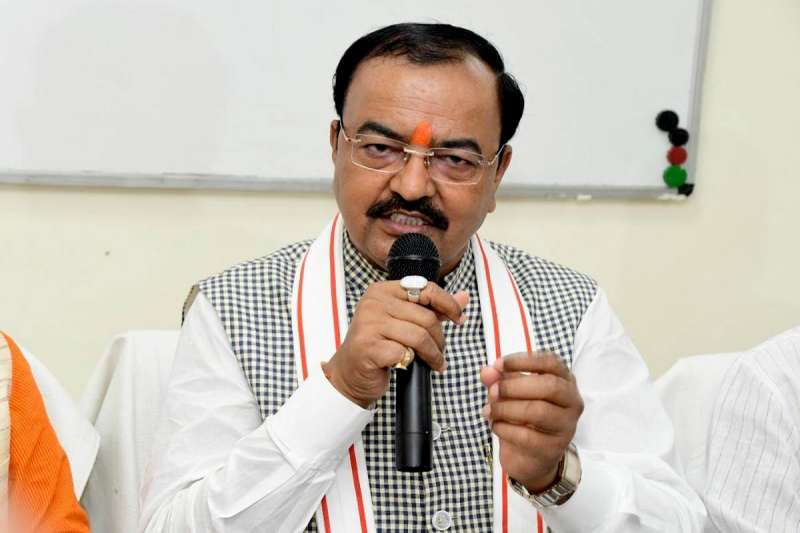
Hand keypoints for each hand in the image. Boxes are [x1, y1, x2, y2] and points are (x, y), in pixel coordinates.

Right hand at [323, 280, 468, 407]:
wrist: (351, 372)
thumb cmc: (378, 345)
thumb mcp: (405, 321)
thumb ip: (433, 308)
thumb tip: (464, 297)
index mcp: (382, 290)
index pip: (425, 288)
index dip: (448, 304)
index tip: (458, 318)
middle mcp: (373, 303)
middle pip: (425, 317)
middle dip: (439, 339)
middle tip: (440, 352)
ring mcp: (368, 324)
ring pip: (418, 336)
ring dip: (432, 354)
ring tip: (434, 362)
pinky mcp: (368, 347)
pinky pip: (404, 353)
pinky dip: (412, 362)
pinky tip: (409, 365)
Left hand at [480, 352, 582, 492]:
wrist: (529, 457)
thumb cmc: (522, 416)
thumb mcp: (509, 393)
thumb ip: (498, 379)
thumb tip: (487, 372)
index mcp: (564, 380)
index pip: (551, 362)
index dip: (523, 361)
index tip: (498, 365)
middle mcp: (572, 402)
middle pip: (550, 386)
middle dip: (514, 386)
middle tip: (492, 391)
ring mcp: (566, 426)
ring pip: (539, 411)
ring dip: (506, 408)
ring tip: (490, 411)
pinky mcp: (553, 448)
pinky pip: (526, 436)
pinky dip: (504, 428)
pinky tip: (495, 426)